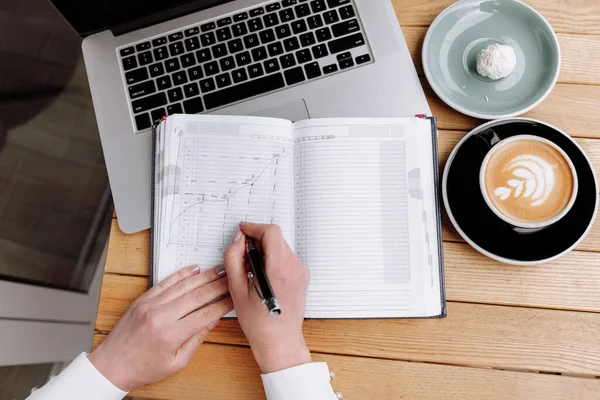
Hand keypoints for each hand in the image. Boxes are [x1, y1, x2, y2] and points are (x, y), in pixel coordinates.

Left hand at [88, 265, 232, 390]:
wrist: (112, 365)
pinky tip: (194, 269)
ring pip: (183, 285)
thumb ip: (196, 340)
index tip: (234, 299)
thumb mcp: (176, 362)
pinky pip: (165, 282)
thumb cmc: (143, 368)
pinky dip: (181, 274)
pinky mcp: (143, 299)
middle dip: (218, 286)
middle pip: (197, 295)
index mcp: (171, 335)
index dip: (223, 304)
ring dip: (204, 276)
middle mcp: (161, 316)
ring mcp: (150, 305)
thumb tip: (213, 320)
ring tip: (219, 271)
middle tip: (232, 279)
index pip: (206, 313)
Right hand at [224, 223, 311, 372]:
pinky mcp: (302, 277)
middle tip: (242, 255)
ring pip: (281, 247)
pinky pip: (286, 258)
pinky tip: (262, 277)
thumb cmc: (258, 322)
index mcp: (280, 269)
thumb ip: (233, 258)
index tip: (242, 231)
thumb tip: (238, 240)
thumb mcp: (236, 288)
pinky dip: (272, 260)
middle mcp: (295, 267)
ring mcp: (301, 272)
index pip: (271, 232)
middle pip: (276, 238)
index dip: (254, 227)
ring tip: (251, 270)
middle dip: (257, 241)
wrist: (279, 341)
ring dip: (265, 251)